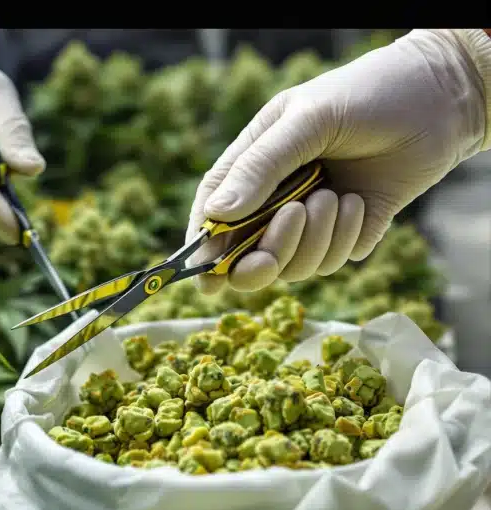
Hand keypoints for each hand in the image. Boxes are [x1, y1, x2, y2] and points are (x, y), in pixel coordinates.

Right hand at [187, 29, 490, 293]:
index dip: (204, 252)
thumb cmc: (364, 95)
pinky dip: (345, 238)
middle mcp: (272, 201)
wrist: (439, 101)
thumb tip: (217, 214)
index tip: (207, 279)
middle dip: (262, 258)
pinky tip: (360, 203)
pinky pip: (331, 262)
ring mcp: (309, 222)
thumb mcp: (306, 121)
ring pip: (291, 266)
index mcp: (248, 169)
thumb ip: (260, 167)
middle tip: (282, 238)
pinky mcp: (346, 235)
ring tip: (337, 197)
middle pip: (246, 257)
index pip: (211, 218)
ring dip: (313, 240)